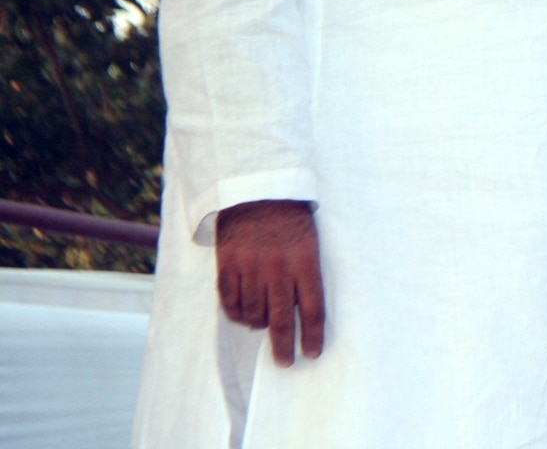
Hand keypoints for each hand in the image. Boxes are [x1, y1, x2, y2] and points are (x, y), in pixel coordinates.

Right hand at [214, 199, 324, 365]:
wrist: (256, 189)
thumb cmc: (290, 215)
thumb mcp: (310, 238)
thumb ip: (307, 272)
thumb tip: (303, 309)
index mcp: (305, 261)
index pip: (313, 308)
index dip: (313, 335)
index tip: (312, 354)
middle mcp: (279, 269)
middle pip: (283, 319)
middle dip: (284, 346)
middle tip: (285, 363)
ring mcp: (251, 269)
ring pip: (254, 314)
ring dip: (259, 324)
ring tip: (263, 325)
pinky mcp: (228, 266)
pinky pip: (230, 302)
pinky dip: (236, 314)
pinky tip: (243, 315)